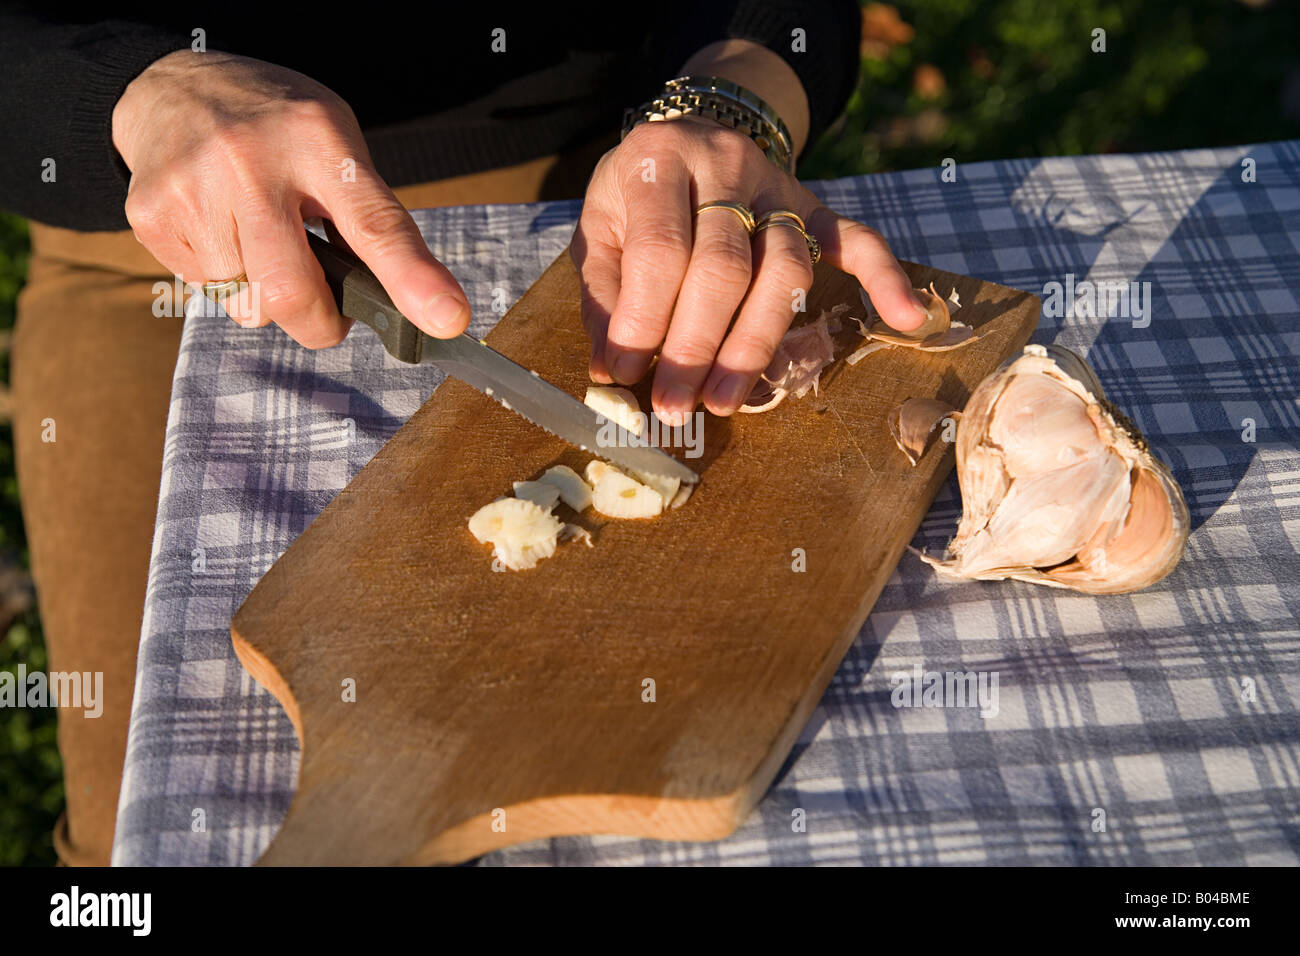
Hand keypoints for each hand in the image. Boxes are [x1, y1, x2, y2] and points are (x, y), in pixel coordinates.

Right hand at [112, 50, 469, 346]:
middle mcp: (252, 163)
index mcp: (318, 140)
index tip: (447, 319)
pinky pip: (208, 292)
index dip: (413, 279)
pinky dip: (226, 278)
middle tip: (328, 311)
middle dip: (320, 323)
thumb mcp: (336, 144)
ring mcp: (195, 190)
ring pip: (250, 305)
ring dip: (266, 294)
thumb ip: (368, 218)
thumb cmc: (276, 128)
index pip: (375, 223)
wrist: (171, 86)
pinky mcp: (154, 216)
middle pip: (294, 293)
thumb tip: (406, 301)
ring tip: (259, 238)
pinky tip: (222, 230)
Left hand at [571, 115, 928, 423]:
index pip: (659, 251)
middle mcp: (725, 164)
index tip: (625, 373)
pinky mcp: (812, 203)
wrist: (687, 132)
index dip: (642, 320)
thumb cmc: (637, 193)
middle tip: (676, 406)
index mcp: (659, 159)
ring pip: (784, 267)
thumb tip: (612, 368)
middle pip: (725, 267)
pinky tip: (906, 318)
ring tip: (725, 400)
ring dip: (755, 342)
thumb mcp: (598, 225)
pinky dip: (884, 276)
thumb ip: (604, 292)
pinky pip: (855, 238)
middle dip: (698, 347)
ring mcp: (777, 185)